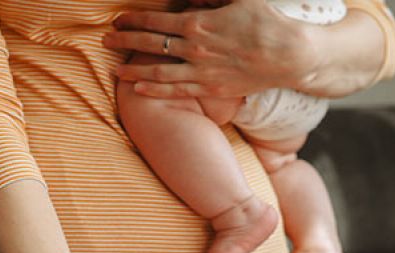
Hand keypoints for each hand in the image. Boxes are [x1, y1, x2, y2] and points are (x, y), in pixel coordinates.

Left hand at [103, 0, 315, 98]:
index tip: (118, 19)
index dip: (134, 19)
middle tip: (105, 40)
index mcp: (198, 22)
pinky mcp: (212, 90)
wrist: (289, 55)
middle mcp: (195, 49)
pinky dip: (155, 90)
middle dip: (125, 41)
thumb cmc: (266, 21)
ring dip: (133, 70)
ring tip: (115, 69)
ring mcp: (202, 72)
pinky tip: (139, 89)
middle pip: (150, 45)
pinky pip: (177, 91)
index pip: (156, 19)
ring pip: (158, 72)